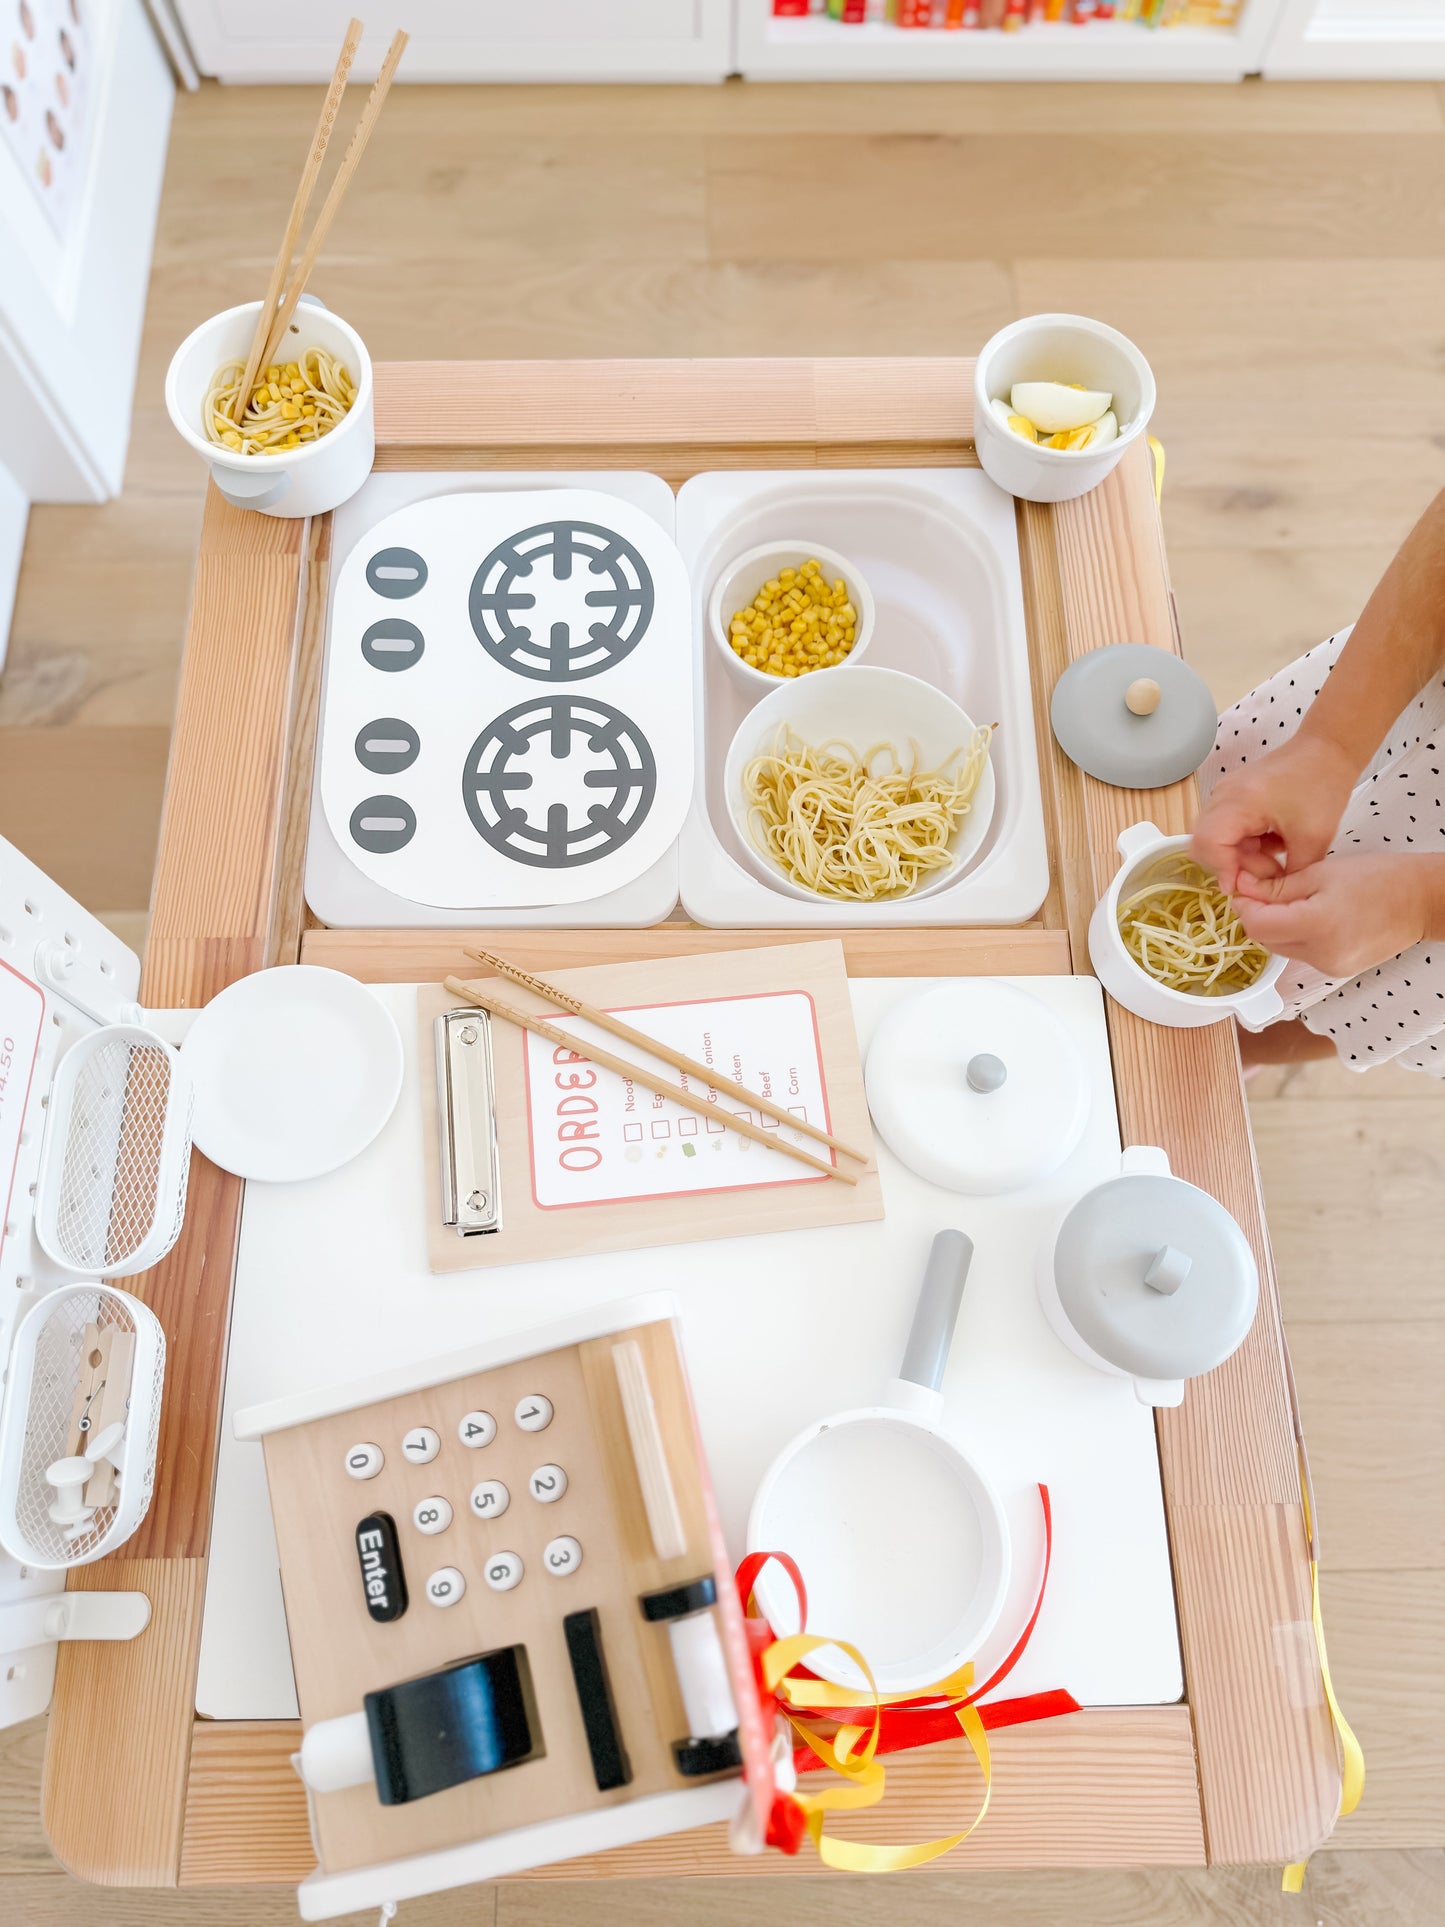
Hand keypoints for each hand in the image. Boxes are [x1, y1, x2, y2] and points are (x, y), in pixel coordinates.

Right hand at [1191, 733, 1357, 894]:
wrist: (1328, 750)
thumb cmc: (1322, 786)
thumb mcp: (1312, 840)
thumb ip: (1288, 875)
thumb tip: (1270, 898)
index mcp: (1238, 802)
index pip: (1208, 844)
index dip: (1223, 871)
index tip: (1246, 887)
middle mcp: (1222, 796)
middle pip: (1205, 844)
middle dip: (1234, 866)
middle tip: (1269, 871)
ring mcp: (1224, 795)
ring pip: (1215, 840)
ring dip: (1241, 856)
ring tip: (1275, 856)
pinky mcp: (1232, 797)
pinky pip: (1226, 829)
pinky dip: (1245, 844)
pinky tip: (1273, 842)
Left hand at [1232, 853, 1437, 977]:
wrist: (1421, 901)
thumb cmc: (1378, 877)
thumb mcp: (1321, 873)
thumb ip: (1278, 887)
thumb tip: (1242, 889)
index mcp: (1317, 925)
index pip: (1257, 924)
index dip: (1244, 905)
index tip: (1244, 886)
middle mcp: (1320, 954)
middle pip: (1265, 940)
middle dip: (1258, 915)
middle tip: (1264, 889)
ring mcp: (1329, 967)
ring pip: (1281, 949)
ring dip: (1276, 927)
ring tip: (1292, 901)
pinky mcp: (1336, 971)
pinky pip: (1301, 954)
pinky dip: (1296, 936)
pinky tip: (1311, 916)